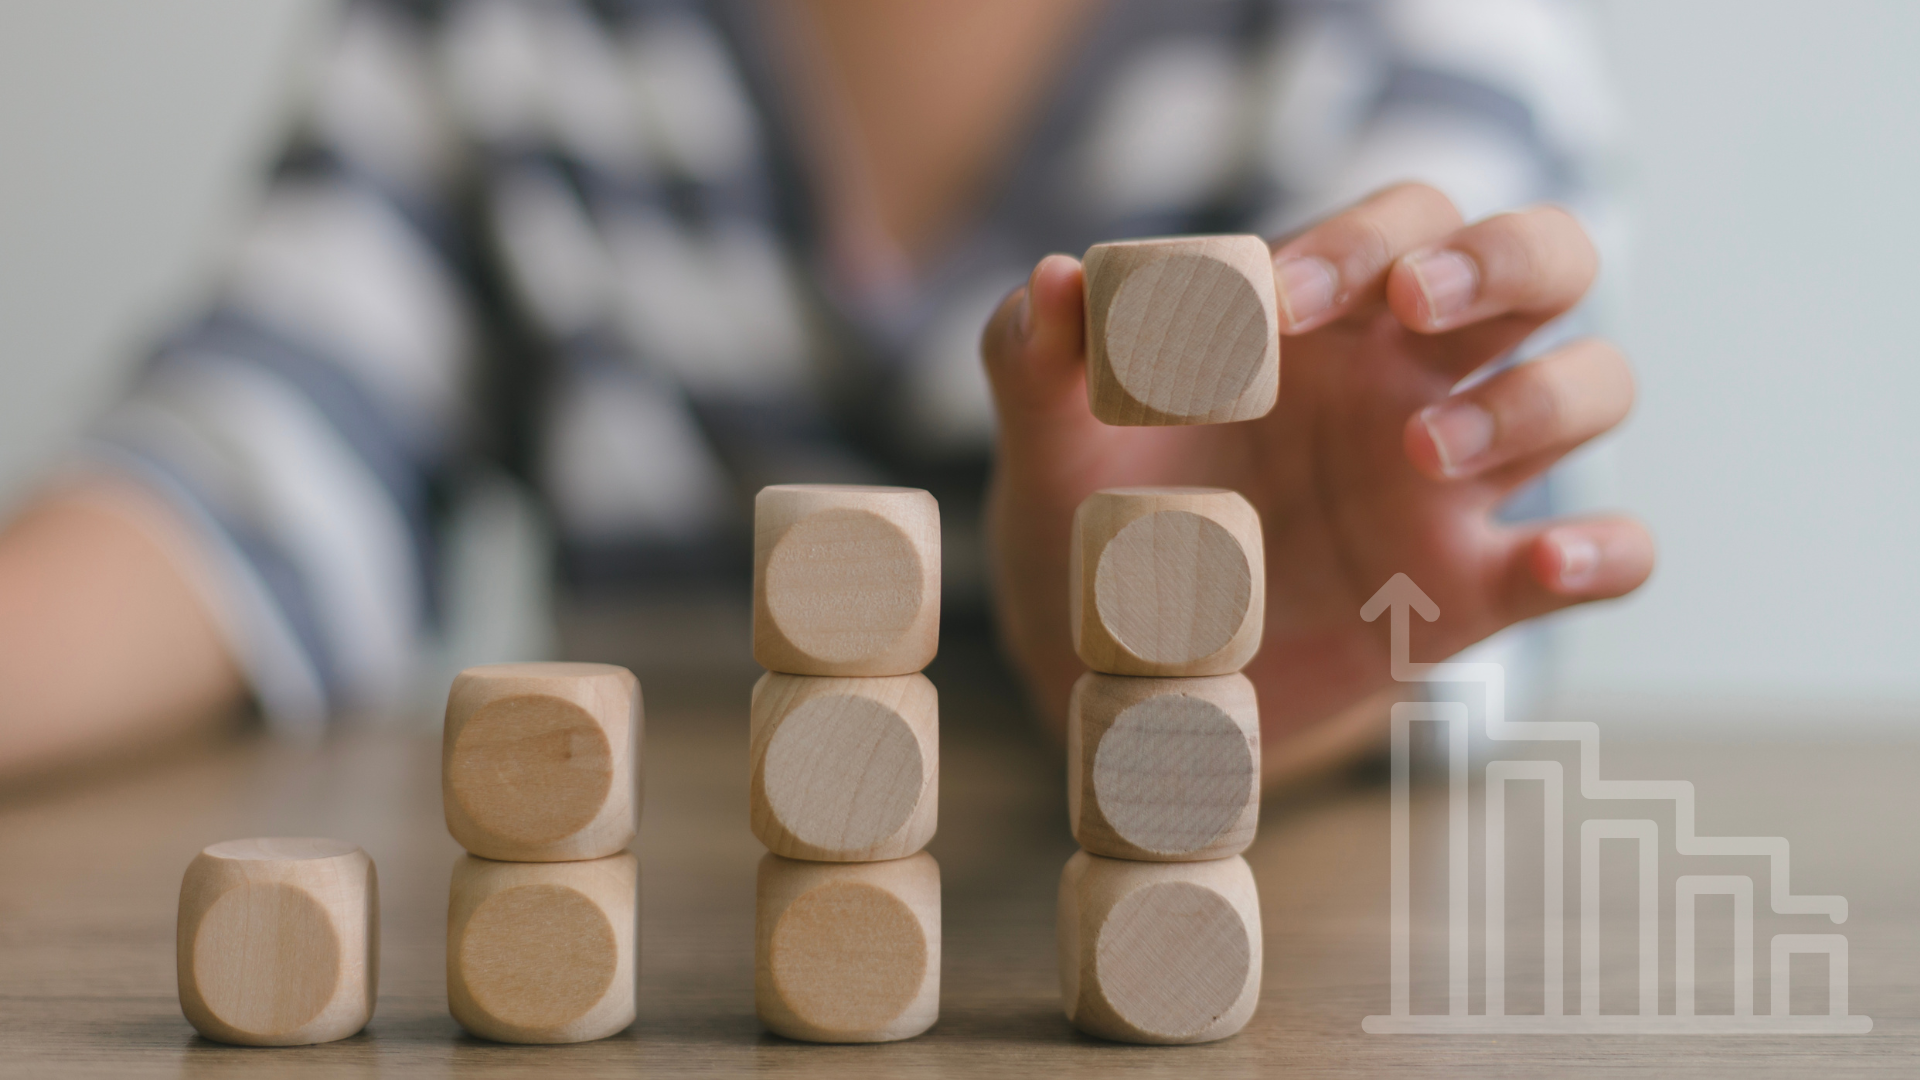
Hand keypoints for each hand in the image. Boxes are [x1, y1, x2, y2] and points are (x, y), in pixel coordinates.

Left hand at [981, 183, 1653, 786]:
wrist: (1118, 662)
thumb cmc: (1098, 518)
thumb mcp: (1052, 440)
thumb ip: (1034, 356)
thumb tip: (1054, 280)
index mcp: (1326, 318)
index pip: (1405, 220)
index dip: (1363, 239)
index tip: (1278, 302)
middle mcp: (1414, 377)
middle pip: (1546, 262)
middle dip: (1505, 260)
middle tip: (1412, 308)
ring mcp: (1458, 482)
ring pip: (1595, 385)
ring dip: (1536, 401)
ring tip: (1419, 453)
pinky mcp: (1478, 589)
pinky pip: (1609, 553)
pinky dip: (1608, 551)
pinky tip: (1549, 560)